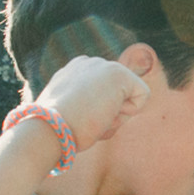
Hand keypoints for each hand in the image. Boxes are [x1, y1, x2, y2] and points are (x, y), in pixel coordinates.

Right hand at [33, 55, 149, 150]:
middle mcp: (88, 63)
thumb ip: (87, 108)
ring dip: (116, 117)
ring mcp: (103, 65)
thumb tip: (105, 114)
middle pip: (119, 96)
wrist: (50, 129)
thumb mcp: (70, 115)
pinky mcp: (118, 73)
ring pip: (129, 98)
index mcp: (74, 72)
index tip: (79, 118)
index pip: (105, 94)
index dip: (99, 114)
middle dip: (109, 115)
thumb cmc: (57, 131)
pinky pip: (143, 96)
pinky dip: (128, 113)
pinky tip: (106, 113)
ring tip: (93, 118)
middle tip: (86, 120)